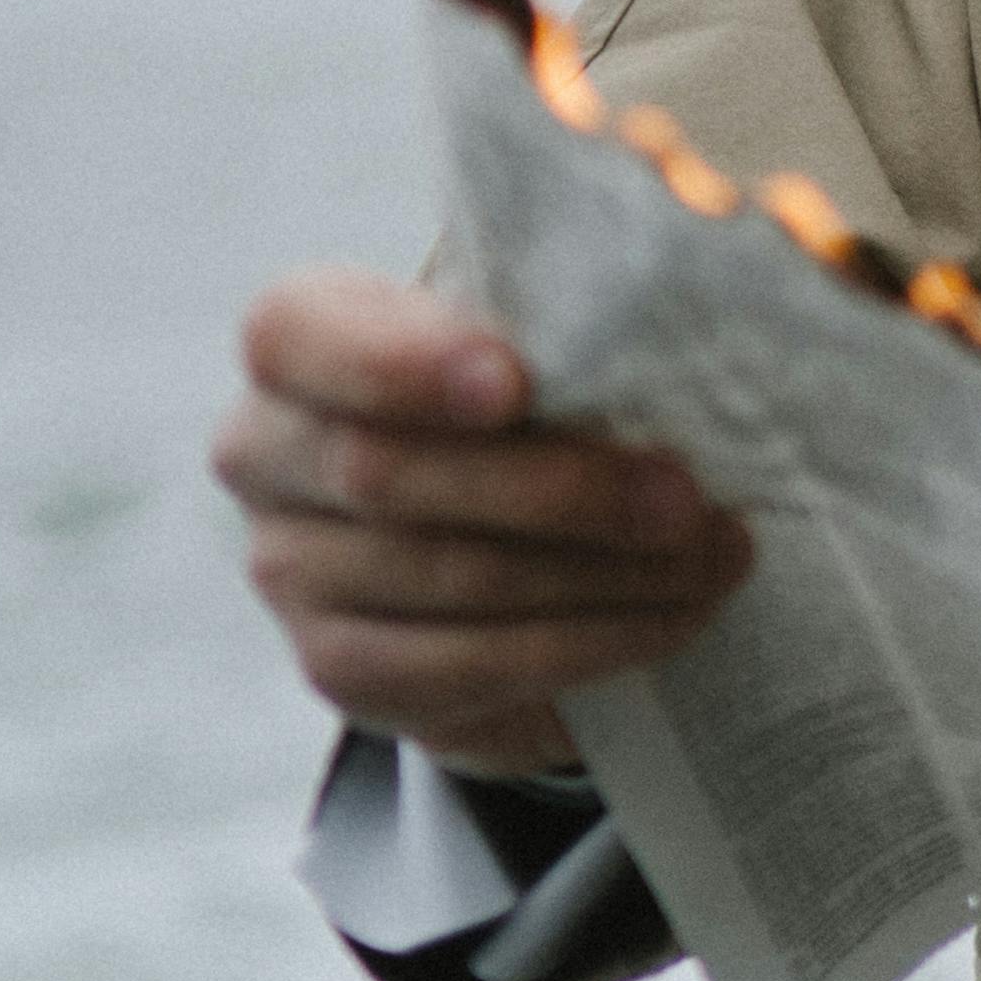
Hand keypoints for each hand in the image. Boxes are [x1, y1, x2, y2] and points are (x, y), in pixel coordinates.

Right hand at [214, 266, 751, 777]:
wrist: (504, 529)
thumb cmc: (530, 395)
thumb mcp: (538, 336)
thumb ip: (565, 322)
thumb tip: (684, 311)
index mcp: (299, 341)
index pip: (299, 336)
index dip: (401, 363)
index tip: (514, 384)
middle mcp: (267, 455)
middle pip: (390, 475)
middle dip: (558, 489)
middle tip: (686, 495)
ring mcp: (291, 571)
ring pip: (447, 576)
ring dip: (601, 572)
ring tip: (713, 555)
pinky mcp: (342, 669)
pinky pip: (468, 664)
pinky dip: (589, 641)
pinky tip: (673, 616)